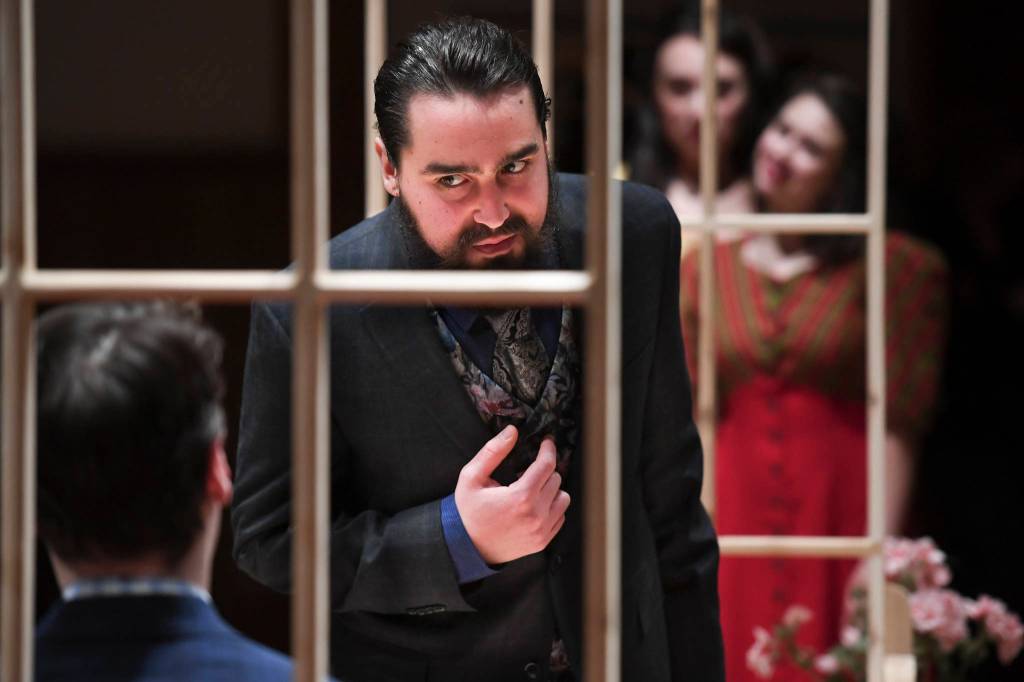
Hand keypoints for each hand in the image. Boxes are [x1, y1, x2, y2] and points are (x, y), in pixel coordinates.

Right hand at [454, 425, 570, 564]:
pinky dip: (552, 508)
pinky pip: (560, 517)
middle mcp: (536, 515)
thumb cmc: (468, 511)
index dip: (548, 449)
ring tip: (533, 489)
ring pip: (563, 498)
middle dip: (544, 470)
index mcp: (520, 497)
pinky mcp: (543, 541)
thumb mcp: (471, 477)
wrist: (467, 547)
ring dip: (551, 489)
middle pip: (556, 479)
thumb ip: (492, 452)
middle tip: (528, 471)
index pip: (547, 465)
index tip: (546, 442)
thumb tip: (512, 431)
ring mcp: (541, 531)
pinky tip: (534, 506)